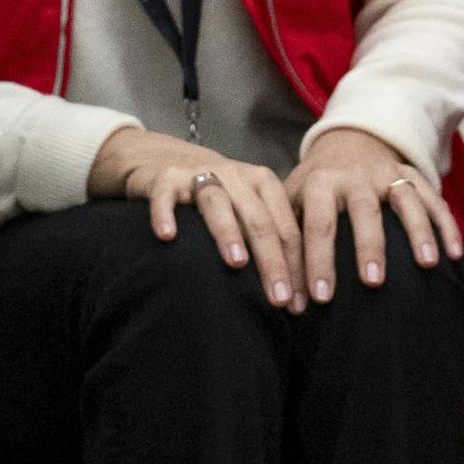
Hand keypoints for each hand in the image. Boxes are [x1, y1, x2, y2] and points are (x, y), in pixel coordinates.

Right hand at [89, 129, 304, 310]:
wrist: (172, 159)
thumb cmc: (221, 196)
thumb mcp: (249, 209)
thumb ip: (269, 238)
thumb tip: (294, 295)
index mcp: (263, 183)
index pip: (286, 229)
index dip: (296, 266)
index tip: (298, 304)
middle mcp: (236, 175)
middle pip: (259, 219)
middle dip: (272, 261)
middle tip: (279, 298)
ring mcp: (199, 174)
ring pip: (217, 202)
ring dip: (228, 232)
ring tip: (237, 263)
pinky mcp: (166, 178)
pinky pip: (165, 194)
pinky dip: (166, 213)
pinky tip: (167, 236)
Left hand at [284, 128, 461, 304]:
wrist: (345, 144)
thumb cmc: (314, 189)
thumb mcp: (292, 203)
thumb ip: (288, 241)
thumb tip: (284, 296)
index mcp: (320, 182)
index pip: (319, 224)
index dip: (318, 261)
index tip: (321, 299)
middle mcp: (355, 175)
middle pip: (364, 209)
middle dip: (369, 246)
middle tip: (372, 282)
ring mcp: (387, 173)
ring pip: (406, 199)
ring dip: (417, 231)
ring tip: (426, 265)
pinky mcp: (411, 175)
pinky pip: (433, 198)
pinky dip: (446, 225)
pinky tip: (454, 255)